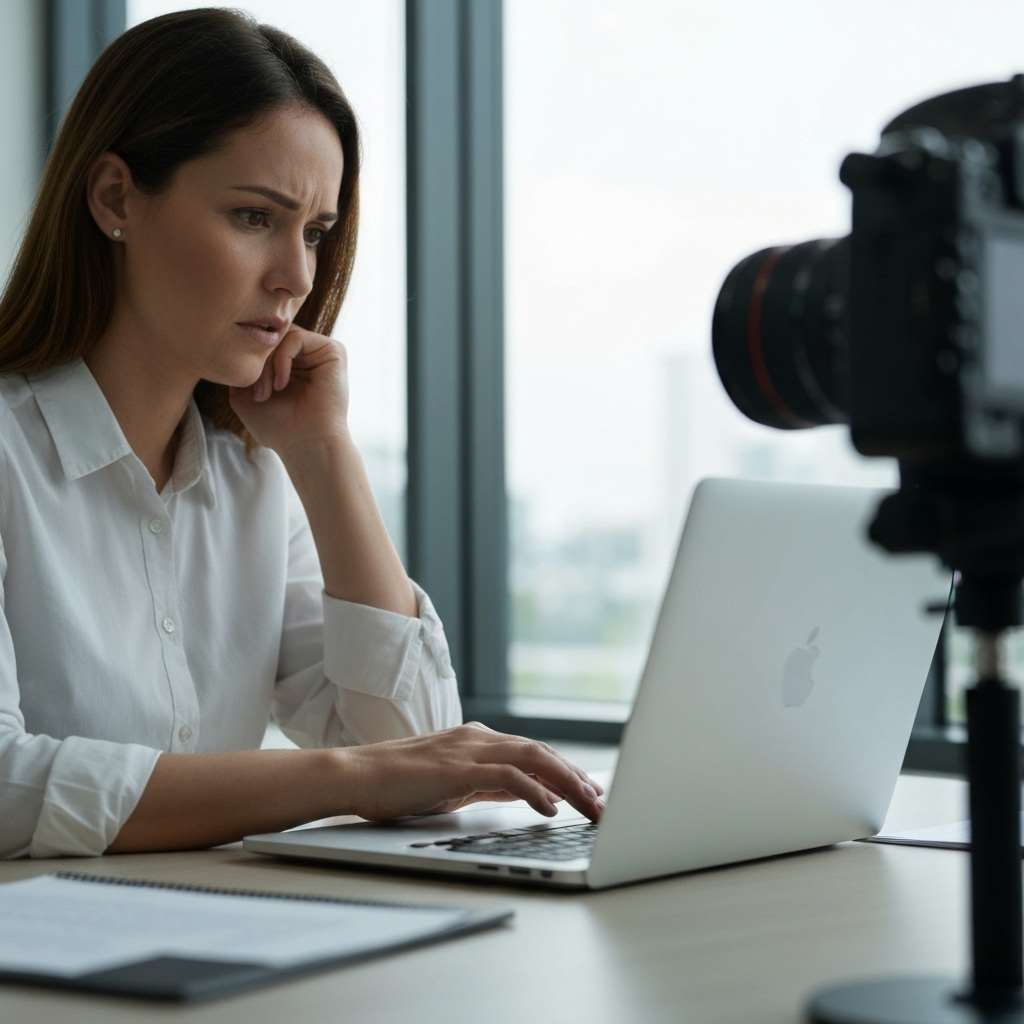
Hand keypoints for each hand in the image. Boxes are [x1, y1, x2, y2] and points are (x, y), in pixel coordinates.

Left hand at [229, 326, 348, 454]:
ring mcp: (318, 351)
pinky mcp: (333, 351)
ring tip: (267, 391)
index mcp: (287, 362)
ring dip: (267, 364)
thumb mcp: (244, 394)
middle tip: (257, 392)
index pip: (261, 340)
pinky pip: (296, 337)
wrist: (305, 444)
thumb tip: (234, 341)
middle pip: (269, 336)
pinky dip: (281, 359)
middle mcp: (304, 354)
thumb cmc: (277, 426)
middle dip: (256, 362)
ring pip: (280, 336)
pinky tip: (281, 383)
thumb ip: (240, 366)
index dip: (247, 358)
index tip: (243, 388)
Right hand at [341, 722, 605, 821]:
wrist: (355, 775)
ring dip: (566, 783)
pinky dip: (533, 791)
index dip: (566, 770)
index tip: (589, 789)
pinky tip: (550, 808)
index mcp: (476, 740)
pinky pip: (506, 776)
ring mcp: (467, 750)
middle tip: (602, 801)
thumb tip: (524, 794)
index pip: (533, 752)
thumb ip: (487, 783)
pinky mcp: (456, 769)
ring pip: (532, 759)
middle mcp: (477, 738)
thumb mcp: (452, 783)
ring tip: (589, 805)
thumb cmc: (397, 783)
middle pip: (541, 752)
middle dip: (576, 777)